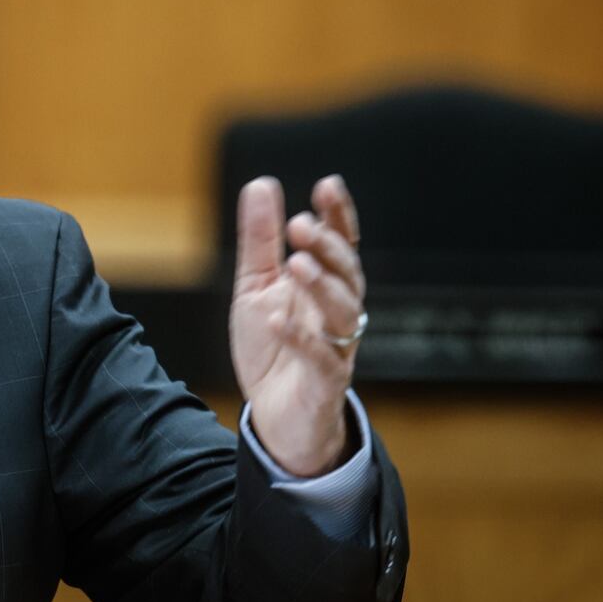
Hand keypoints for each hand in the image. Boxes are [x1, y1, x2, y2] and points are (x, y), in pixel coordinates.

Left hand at [229, 174, 364, 476]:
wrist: (274, 417)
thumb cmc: (271, 349)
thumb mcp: (256, 287)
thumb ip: (261, 241)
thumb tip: (262, 184)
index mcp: (322, 286)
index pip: (339, 245)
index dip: (338, 217)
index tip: (327, 186)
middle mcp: (335, 313)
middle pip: (347, 274)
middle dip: (328, 248)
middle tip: (301, 226)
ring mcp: (336, 348)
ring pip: (343, 312)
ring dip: (322, 286)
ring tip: (297, 264)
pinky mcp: (325, 383)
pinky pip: (321, 359)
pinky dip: (302, 340)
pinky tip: (279, 321)